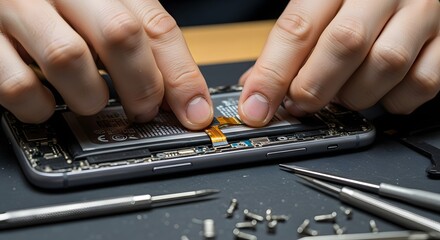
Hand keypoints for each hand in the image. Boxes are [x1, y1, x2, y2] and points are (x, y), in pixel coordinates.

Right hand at [0, 0, 212, 129]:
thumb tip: (182, 99)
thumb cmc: (60, 10)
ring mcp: (18, 10)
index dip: (182, 75)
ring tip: (90, 100)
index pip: (155, 26)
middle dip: (142, 87)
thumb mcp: (106, 15)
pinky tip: (48, 101)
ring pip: (68, 58)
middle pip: (120, 34)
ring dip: (90, 96)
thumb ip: (142, 48)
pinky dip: (42, 106)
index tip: (194, 112)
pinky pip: (18, 85)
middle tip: (143, 110)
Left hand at [238, 0, 439, 126]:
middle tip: (300, 103)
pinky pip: (421, 82)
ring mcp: (423, 12)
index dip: (272, 74)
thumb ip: (293, 42)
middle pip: (344, 45)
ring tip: (342, 93)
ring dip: (354, 95)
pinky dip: (394, 99)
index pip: (298, 28)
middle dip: (313, 88)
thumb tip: (258, 87)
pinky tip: (379, 91)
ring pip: (385, 66)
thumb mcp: (321, 6)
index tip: (255, 107)